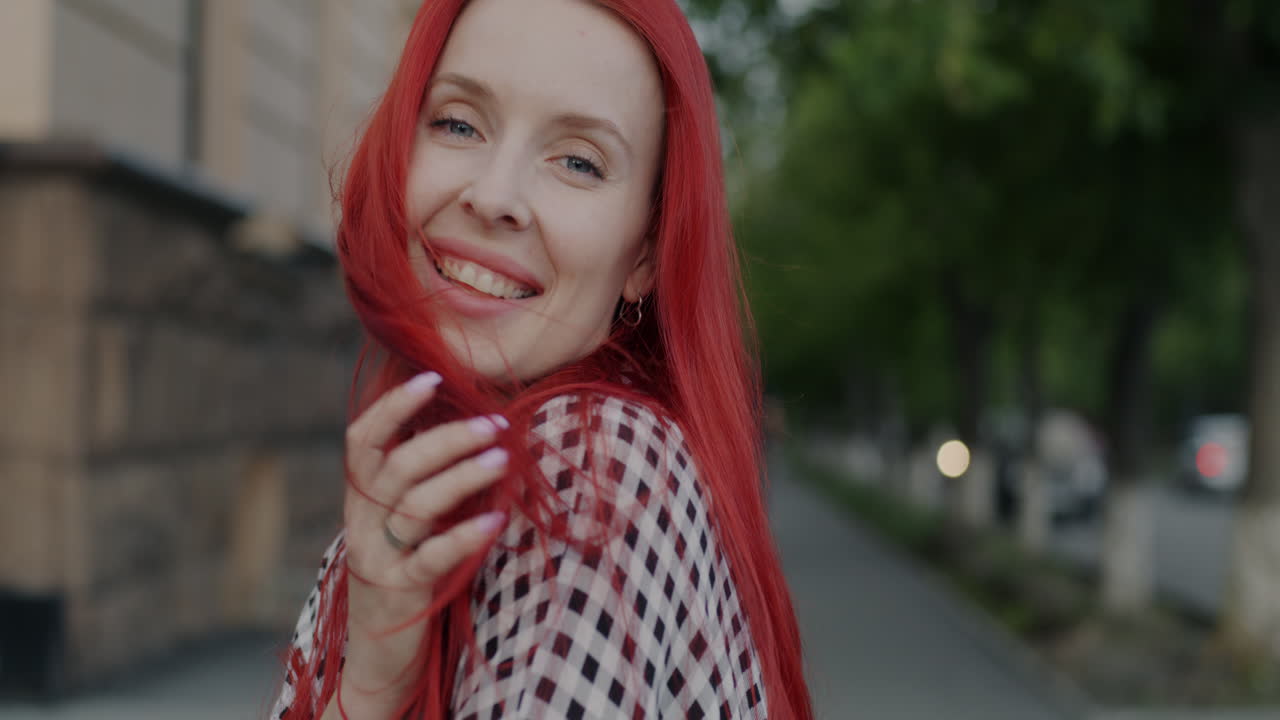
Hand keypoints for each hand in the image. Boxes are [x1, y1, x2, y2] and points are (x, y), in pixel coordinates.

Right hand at [338, 372, 509, 713]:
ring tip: (502, 459)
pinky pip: (432, 558)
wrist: (378, 656)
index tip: (433, 377)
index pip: (362, 439)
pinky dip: (465, 536)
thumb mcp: (404, 522)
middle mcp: (363, 523)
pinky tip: (496, 520)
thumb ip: (420, 479)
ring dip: (462, 477)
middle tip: (495, 423)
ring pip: (415, 505)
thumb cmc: (405, 573)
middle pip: (398, 465)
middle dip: (447, 438)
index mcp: (361, 498)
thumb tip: (464, 421)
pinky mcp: (401, 592)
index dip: (393, 406)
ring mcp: (378, 558)